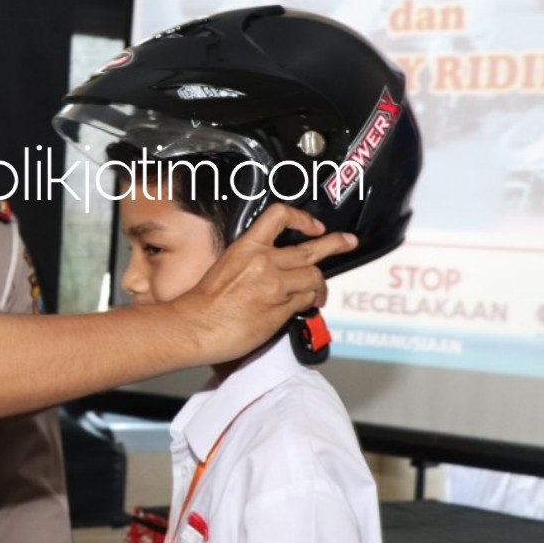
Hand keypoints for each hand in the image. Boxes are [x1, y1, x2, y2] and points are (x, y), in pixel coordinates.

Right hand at [176, 203, 354, 362]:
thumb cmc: (204, 301)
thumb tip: (276, 264)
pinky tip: (307, 305)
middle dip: (335, 244)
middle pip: (310, 249)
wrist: (195, 325)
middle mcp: (265, 262)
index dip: (302, 218)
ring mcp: (275, 286)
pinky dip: (308, 302)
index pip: (280, 217)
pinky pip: (305, 301)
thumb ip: (254, 260)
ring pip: (314, 277)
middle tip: (348, 241)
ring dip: (320, 285)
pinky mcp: (280, 310)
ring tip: (320, 293)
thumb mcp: (228, 265)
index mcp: (248, 247)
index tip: (313, 226)